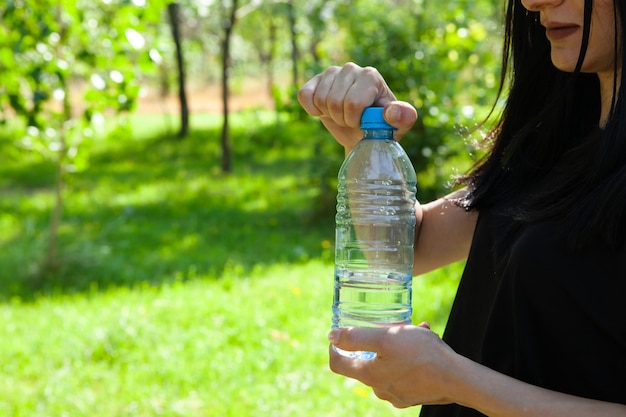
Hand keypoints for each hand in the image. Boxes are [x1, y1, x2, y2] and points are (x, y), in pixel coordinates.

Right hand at [298, 62, 417, 153]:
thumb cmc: (381, 128)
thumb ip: (403, 117)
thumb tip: (390, 111)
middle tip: (351, 121)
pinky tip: (323, 111)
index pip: (353, 102)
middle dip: (341, 119)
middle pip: (334, 101)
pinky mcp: (316, 80)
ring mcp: (333, 72)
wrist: (362, 133)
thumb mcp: (398, 127)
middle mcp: (352, 69)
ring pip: (320, 99)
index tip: (363, 123)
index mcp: (371, 76)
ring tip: (341, 116)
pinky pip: (304, 95)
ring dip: (329, 115)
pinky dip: (311, 109)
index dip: (354, 120)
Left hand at [328, 323, 456, 408]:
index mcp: (368, 375)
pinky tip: (424, 341)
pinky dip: (409, 357)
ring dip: (396, 345)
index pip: (338, 364)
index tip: (341, 332)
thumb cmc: (421, 355)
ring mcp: (397, 394)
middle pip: (366, 362)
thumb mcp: (385, 337)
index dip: (335, 347)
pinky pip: (404, 372)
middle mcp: (379, 388)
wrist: (456, 378)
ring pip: (388, 364)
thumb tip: (331, 336)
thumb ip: (356, 337)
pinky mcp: (413, 395)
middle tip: (390, 325)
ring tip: (414, 330)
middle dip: (375, 341)